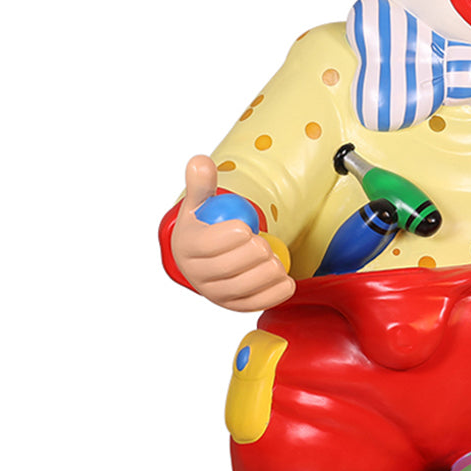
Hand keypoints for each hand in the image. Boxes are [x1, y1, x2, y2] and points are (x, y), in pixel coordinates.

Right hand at [170, 155, 295, 311]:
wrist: (204, 259)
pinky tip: (284, 277)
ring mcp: (217, 296)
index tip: (247, 227)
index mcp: (186, 249)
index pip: (212, 244)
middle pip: (235, 265)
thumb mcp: (199, 203)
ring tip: (272, 256)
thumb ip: (201, 183)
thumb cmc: (205, 226)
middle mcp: (197, 277)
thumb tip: (201, 162)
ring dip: (271, 267)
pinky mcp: (235, 307)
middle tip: (263, 241)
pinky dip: (279, 289)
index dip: (236, 233)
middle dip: (258, 249)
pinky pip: (263, 301)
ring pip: (251, 284)